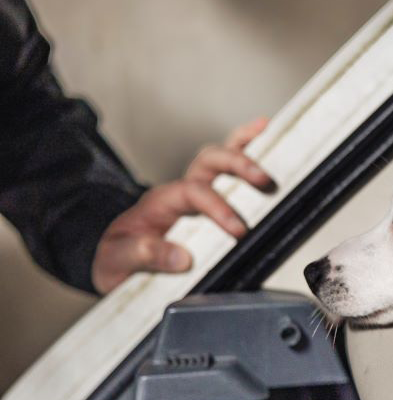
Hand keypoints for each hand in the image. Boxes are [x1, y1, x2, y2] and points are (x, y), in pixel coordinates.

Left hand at [91, 118, 274, 293]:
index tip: (238, 230)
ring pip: (219, 158)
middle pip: (209, 161)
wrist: (114, 262)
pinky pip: (226, 173)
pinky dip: (244, 151)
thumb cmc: (116, 259)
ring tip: (270, 137)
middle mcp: (180, 191)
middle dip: (238, 165)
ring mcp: (195, 193)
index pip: (194, 192)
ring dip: (245, 148)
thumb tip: (182, 256)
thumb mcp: (117, 261)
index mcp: (160, 202)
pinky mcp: (208, 202)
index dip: (217, 206)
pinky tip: (262, 139)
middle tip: (263, 181)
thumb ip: (144, 255)